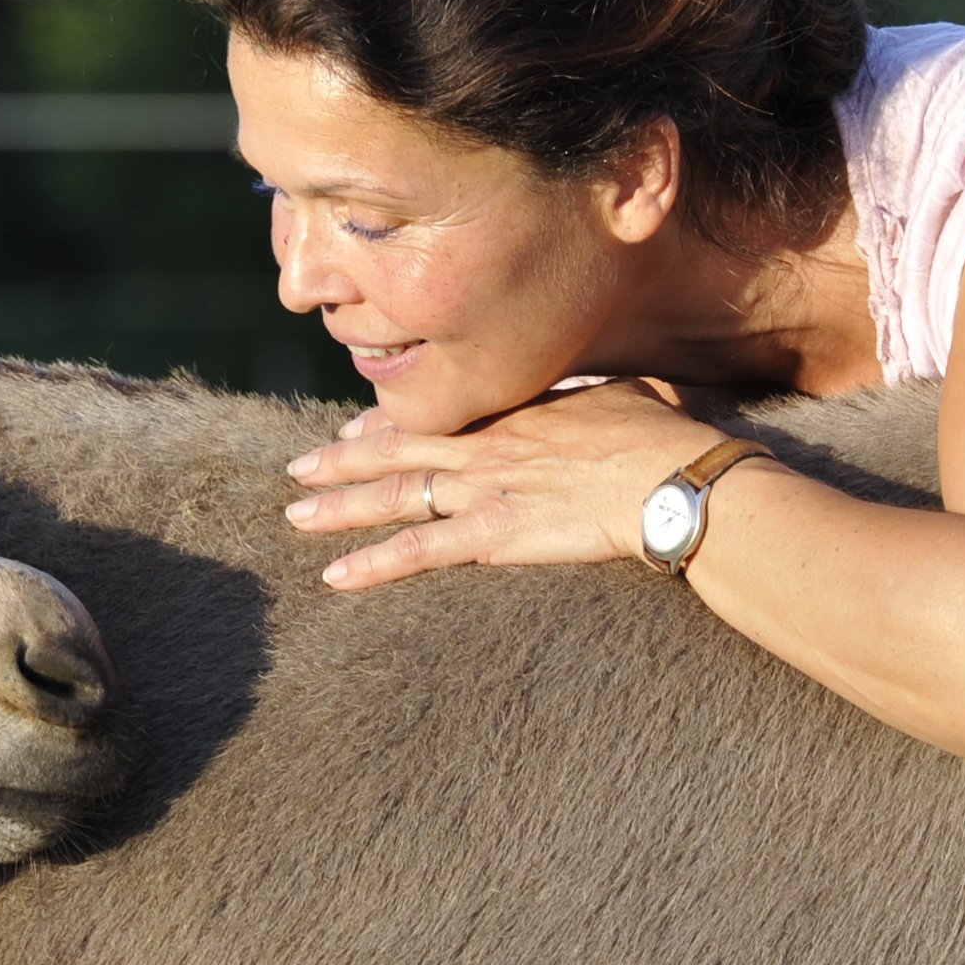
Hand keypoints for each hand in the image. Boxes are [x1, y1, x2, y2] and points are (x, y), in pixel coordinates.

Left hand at [283, 379, 728, 589]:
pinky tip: (337, 576)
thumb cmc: (662, 435)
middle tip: (301, 465)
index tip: (356, 426)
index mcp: (516, 409)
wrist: (668, 476)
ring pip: (396, 493)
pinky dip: (375, 563)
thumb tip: (624, 389)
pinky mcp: (493, 533)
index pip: (437, 413)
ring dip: (341, 505)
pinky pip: (420, 551)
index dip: (391, 422)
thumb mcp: (629, 391)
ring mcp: (485, 487)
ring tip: (296, 515)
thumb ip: (603, 391)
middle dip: (345, 458)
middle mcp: (487, 444)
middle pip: (400, 447)